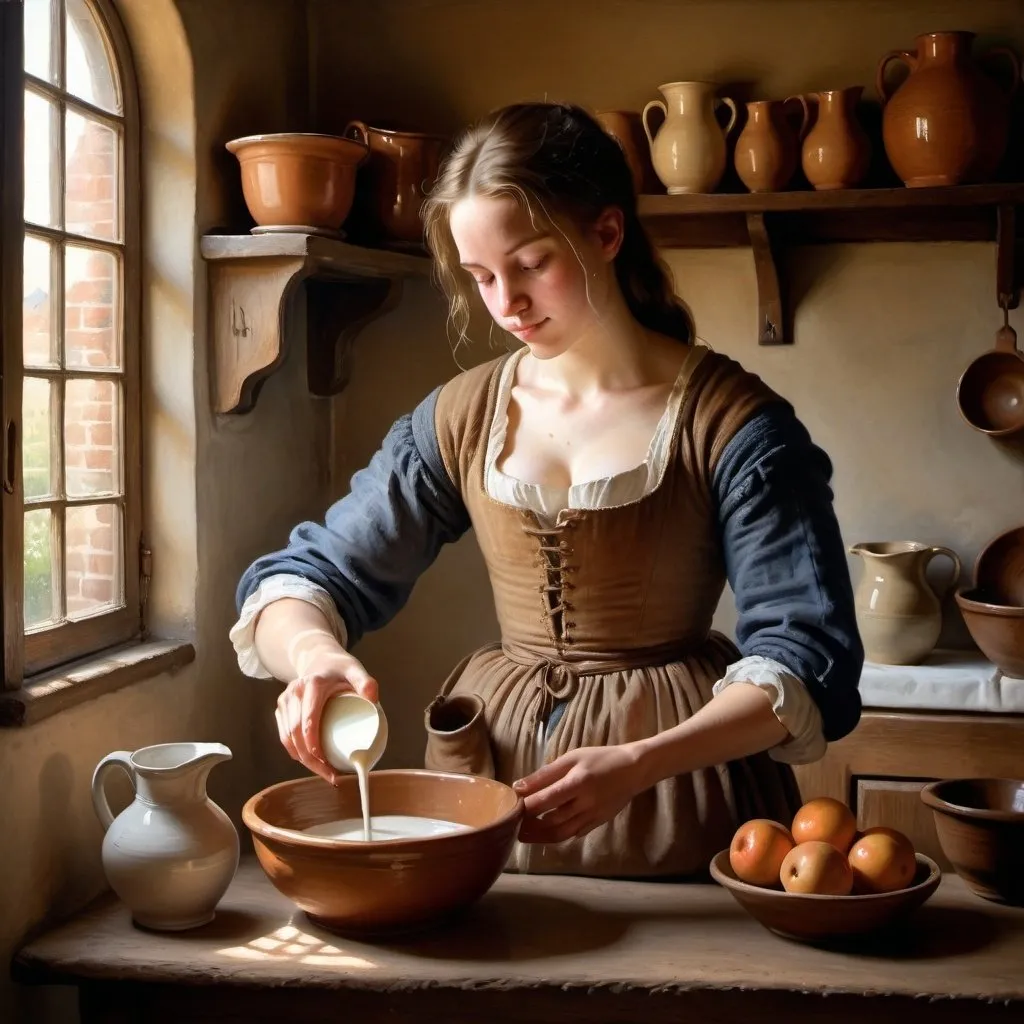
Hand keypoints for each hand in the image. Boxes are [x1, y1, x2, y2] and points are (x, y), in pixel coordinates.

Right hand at [275, 648, 378, 785]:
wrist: (318, 657)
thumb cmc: (340, 668)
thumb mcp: (354, 669)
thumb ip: (365, 681)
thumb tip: (372, 698)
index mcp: (311, 685)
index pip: (307, 720)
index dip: (313, 744)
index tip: (325, 762)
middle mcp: (293, 693)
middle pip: (295, 734)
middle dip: (310, 760)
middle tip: (331, 776)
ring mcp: (285, 701)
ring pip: (287, 738)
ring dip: (303, 760)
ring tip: (325, 773)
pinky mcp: (281, 709)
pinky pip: (285, 736)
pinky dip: (296, 753)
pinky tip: (312, 763)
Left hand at [513, 744, 646, 843]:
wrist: (634, 770)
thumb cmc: (600, 758)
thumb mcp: (572, 758)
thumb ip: (545, 774)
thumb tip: (519, 786)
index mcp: (578, 783)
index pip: (545, 800)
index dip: (526, 807)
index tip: (512, 806)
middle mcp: (586, 804)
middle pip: (551, 822)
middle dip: (529, 826)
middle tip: (512, 825)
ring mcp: (593, 817)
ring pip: (561, 834)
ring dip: (540, 836)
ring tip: (524, 833)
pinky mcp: (597, 824)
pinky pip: (573, 834)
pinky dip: (556, 836)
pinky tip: (544, 833)